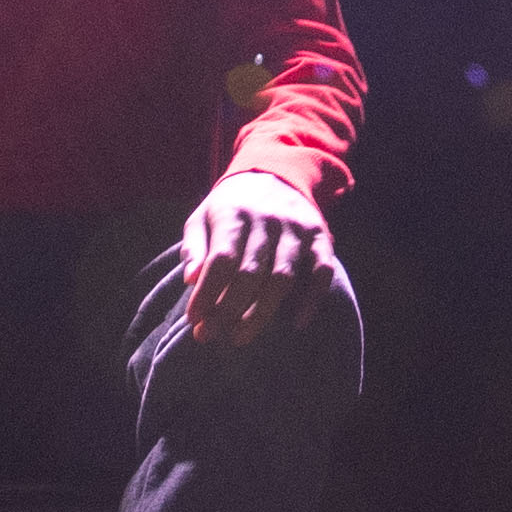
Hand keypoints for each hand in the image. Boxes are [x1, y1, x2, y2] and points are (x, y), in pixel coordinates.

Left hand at [175, 168, 340, 348]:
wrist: (274, 174)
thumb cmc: (230, 208)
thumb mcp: (203, 217)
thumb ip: (195, 247)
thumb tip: (189, 278)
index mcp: (234, 213)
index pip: (221, 260)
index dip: (207, 293)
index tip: (194, 319)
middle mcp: (268, 219)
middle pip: (250, 273)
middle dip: (228, 310)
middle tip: (212, 336)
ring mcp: (296, 228)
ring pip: (283, 278)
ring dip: (261, 313)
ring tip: (240, 336)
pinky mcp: (320, 236)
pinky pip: (322, 271)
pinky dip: (312, 299)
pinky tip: (297, 323)